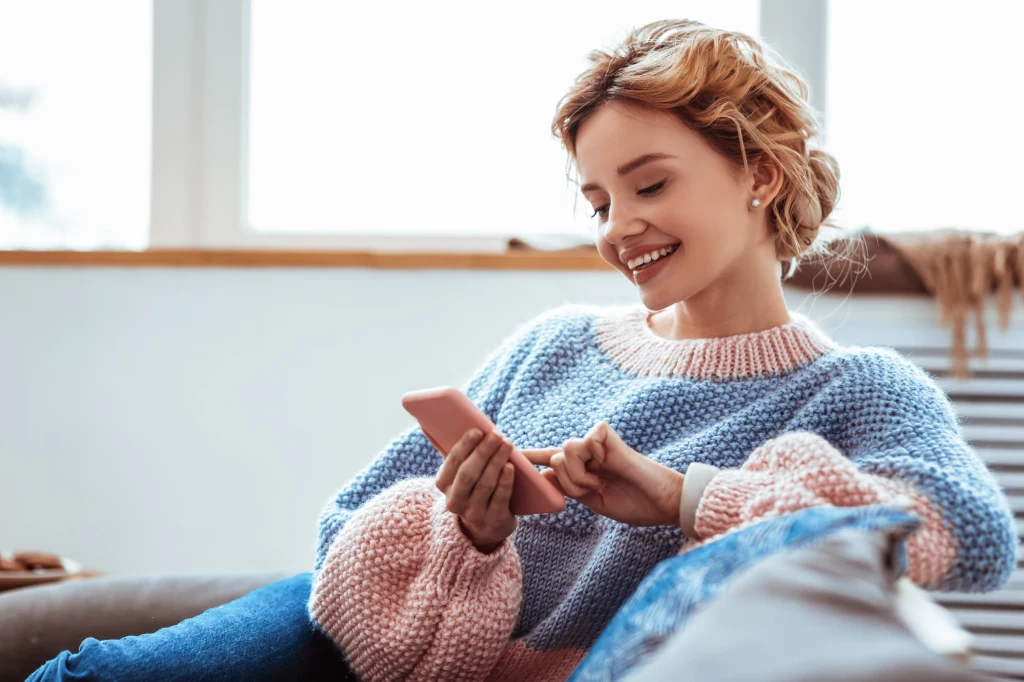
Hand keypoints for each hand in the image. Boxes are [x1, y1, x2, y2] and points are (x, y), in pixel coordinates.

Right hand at [432, 427, 516, 553]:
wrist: (487, 526)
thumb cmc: (472, 488)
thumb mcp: (457, 473)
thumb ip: (446, 450)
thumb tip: (425, 423)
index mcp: (443, 485)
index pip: (452, 463)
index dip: (465, 446)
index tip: (477, 430)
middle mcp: (454, 501)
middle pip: (468, 474)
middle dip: (482, 452)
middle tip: (496, 435)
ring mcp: (473, 513)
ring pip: (485, 485)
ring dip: (496, 462)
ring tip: (507, 445)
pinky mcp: (493, 520)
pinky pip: (499, 498)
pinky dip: (505, 481)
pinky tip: (511, 467)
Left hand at [521, 421, 683, 526]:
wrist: (661, 502)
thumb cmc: (633, 503)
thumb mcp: (593, 500)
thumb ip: (568, 487)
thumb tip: (542, 479)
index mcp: (582, 469)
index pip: (550, 460)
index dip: (529, 457)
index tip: (508, 452)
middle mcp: (586, 453)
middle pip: (555, 459)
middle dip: (569, 482)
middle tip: (593, 489)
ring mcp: (595, 443)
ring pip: (565, 452)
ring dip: (580, 474)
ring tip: (601, 480)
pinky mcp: (605, 435)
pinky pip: (582, 442)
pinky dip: (592, 459)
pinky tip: (609, 464)